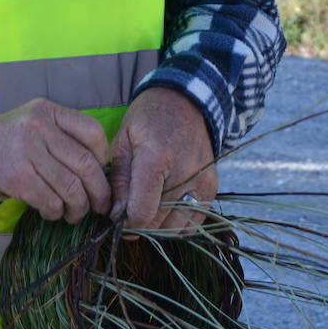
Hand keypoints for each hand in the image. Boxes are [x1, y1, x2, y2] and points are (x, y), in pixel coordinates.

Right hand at [0, 98, 110, 222]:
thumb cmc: (9, 142)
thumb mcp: (35, 124)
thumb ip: (63, 136)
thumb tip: (100, 167)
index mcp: (48, 111)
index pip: (92, 131)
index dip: (104, 157)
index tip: (102, 172)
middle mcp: (39, 127)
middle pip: (85, 163)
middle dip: (99, 191)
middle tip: (101, 205)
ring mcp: (27, 151)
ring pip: (70, 187)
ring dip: (78, 207)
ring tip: (76, 213)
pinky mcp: (17, 177)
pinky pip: (50, 200)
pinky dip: (56, 212)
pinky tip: (53, 213)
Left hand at [109, 88, 216, 231]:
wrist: (186, 101)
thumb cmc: (148, 119)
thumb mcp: (123, 141)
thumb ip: (118, 181)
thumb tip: (115, 215)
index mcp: (156, 159)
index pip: (142, 212)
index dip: (125, 222)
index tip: (117, 215)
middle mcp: (184, 174)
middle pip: (157, 222)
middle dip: (138, 223)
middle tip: (128, 209)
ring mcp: (202, 182)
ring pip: (175, 227)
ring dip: (157, 225)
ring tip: (147, 206)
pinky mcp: (212, 187)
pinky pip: (193, 222)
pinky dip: (177, 223)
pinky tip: (165, 208)